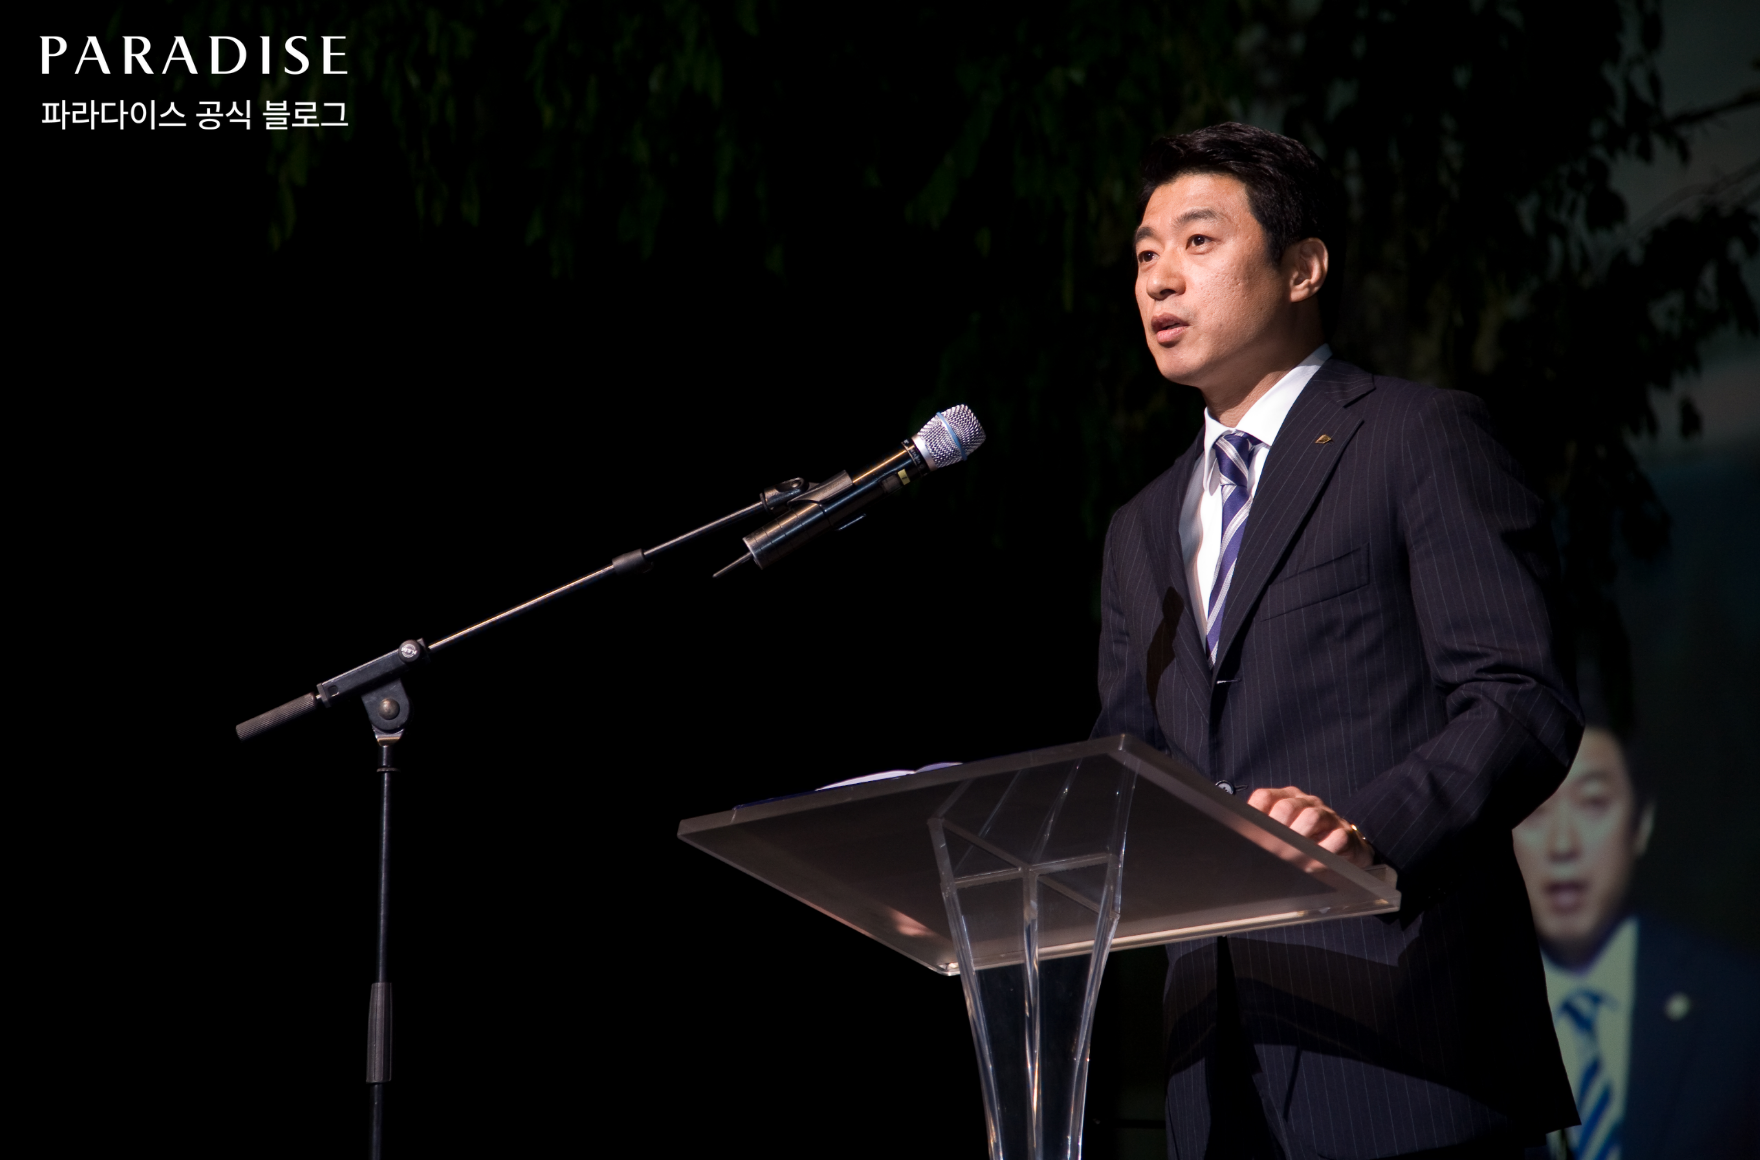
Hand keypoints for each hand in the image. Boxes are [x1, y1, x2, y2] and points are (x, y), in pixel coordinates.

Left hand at [1246, 785, 1375, 868]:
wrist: (1345, 845)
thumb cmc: (1305, 839)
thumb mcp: (1282, 832)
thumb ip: (1262, 831)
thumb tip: (1237, 840)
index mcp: (1285, 797)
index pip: (1264, 797)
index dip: (1255, 815)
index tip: (1249, 835)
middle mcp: (1305, 801)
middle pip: (1286, 807)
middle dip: (1276, 831)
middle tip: (1271, 852)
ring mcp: (1327, 814)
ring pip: (1312, 817)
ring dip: (1300, 841)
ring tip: (1292, 859)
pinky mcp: (1344, 831)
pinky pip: (1337, 837)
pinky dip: (1324, 851)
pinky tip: (1314, 864)